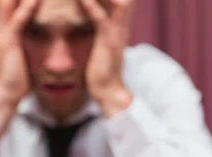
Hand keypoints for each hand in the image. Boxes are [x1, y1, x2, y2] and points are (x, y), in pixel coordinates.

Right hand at [0, 0, 39, 104]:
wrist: (5, 95)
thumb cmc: (15, 76)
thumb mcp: (17, 51)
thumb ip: (20, 36)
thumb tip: (27, 29)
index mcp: (0, 27)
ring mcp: (2, 34)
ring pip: (9, 2)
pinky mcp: (10, 43)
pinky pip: (19, 21)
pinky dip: (28, 7)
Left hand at [81, 0, 133, 116]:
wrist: (109, 92)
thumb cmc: (101, 67)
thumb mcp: (100, 40)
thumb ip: (98, 22)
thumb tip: (89, 9)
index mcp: (119, 20)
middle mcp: (121, 22)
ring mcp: (116, 31)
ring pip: (115, 0)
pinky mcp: (107, 43)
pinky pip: (100, 19)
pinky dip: (91, 6)